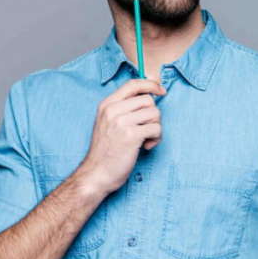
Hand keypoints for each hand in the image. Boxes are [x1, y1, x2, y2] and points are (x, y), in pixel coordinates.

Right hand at [80, 78, 165, 194]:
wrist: (96, 173)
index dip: (151, 85)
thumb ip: (122, 109)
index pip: (133, 84)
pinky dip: (156, 138)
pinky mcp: (131, 135)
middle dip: (153, 115)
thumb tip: (149, 97)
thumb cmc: (105, 151)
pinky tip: (145, 146)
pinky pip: (156, 128)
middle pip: (148, 100)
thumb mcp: (107, 123)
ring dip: (156, 127)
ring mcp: (121, 122)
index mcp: (107, 105)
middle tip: (147, 129)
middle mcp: (113, 110)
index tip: (161, 90)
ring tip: (146, 139)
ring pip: (155, 113)